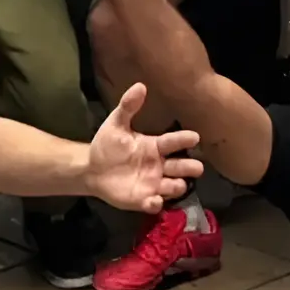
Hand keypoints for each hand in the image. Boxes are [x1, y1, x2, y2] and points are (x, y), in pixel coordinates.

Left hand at [84, 83, 200, 212]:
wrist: (91, 168)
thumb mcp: (116, 124)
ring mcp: (153, 184)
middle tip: (197, 167)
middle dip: (190, 167)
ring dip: (177, 186)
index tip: (194, 137)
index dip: (184, 140)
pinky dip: (155, 203)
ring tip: (176, 184)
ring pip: (173, 187)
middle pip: (181, 167)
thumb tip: (140, 85)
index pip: (173, 142)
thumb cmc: (108, 145)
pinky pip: (154, 203)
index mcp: (155, 146)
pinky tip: (152, 200)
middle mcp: (159, 165)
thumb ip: (128, 107)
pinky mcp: (143, 199)